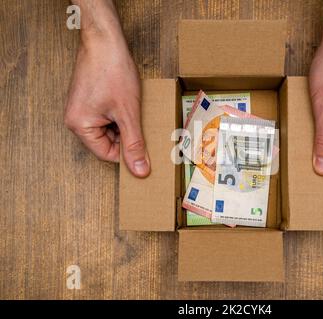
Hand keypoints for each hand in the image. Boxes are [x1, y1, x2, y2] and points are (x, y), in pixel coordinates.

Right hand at [65, 1, 149, 177]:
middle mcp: (75, 119)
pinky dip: (120, 114)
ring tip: (133, 110)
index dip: (128, 153)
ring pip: (108, 129)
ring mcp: (80, 108)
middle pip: (107, 142)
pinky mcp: (88, 99)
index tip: (145, 150)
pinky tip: (128, 104)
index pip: (107, 154)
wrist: (105, 40)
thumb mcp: (128, 114)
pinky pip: (106, 116)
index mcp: (79, 126)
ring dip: (124, 124)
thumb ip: (134, 144)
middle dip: (126, 136)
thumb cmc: (113, 72)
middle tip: (142, 125)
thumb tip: (140, 171)